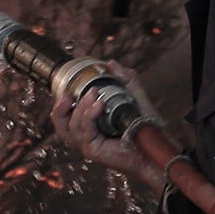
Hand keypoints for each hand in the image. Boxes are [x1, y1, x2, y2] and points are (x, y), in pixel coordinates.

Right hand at [47, 63, 157, 179]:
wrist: (154, 145)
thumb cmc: (144, 126)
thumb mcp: (134, 95)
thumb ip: (124, 78)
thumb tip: (110, 63)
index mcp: (89, 126)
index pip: (64, 117)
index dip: (60, 103)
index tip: (68, 89)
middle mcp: (85, 137)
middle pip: (60, 125)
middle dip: (60, 108)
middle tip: (69, 94)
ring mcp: (87, 145)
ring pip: (71, 126)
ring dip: (81, 107)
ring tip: (94, 94)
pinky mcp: (93, 150)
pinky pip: (85, 131)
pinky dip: (89, 116)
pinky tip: (99, 105)